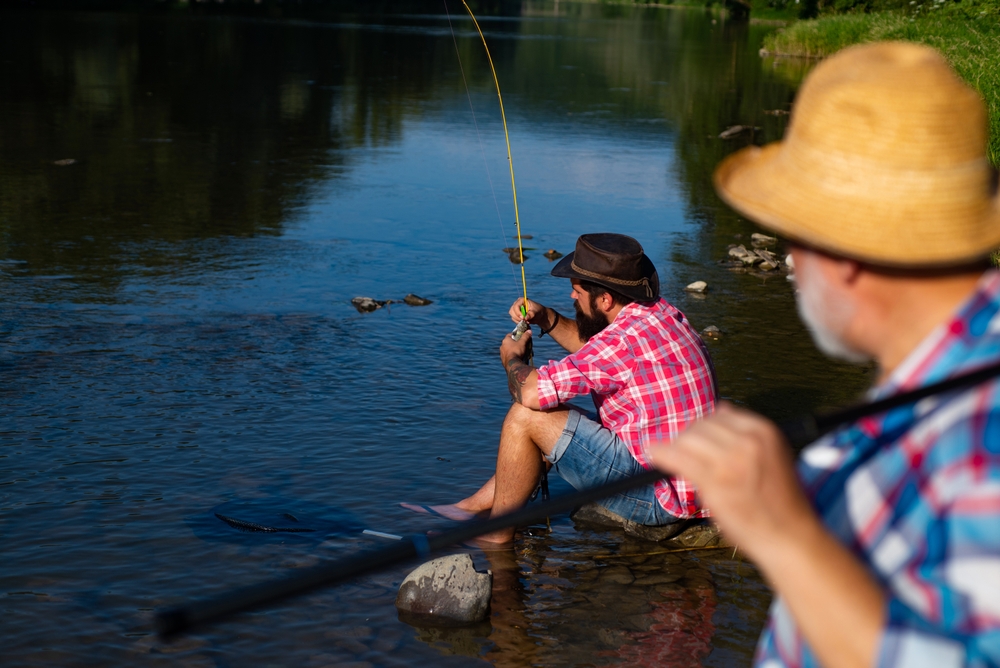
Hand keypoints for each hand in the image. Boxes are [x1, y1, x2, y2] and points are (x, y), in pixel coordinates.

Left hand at [499, 328, 531, 365]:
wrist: (512, 364)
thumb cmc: (516, 351)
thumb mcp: (522, 343)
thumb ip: (525, 336)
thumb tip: (529, 331)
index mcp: (505, 340)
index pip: (510, 335)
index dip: (516, 335)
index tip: (520, 337)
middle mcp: (502, 346)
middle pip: (509, 343)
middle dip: (515, 344)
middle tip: (522, 345)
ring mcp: (502, 354)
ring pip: (508, 350)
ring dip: (513, 350)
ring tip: (520, 353)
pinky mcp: (503, 360)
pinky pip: (508, 356)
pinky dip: (512, 356)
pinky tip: (517, 358)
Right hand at [509, 298, 546, 324]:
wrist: (539, 315)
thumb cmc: (538, 311)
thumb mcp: (536, 312)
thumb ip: (531, 314)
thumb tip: (525, 318)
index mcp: (521, 300)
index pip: (516, 306)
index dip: (518, 312)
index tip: (523, 318)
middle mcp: (517, 304)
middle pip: (512, 311)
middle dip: (517, 317)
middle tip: (525, 321)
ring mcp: (516, 310)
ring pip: (513, 316)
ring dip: (518, 321)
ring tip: (527, 322)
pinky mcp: (516, 316)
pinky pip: (515, 320)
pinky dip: (519, 323)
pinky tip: (525, 323)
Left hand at [648, 403, 816, 557]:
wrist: (790, 537)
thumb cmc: (779, 501)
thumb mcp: (772, 455)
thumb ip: (745, 434)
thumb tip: (720, 408)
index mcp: (764, 431)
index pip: (720, 414)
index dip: (704, 428)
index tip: (696, 440)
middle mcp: (748, 440)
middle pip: (701, 425)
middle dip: (689, 438)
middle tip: (685, 455)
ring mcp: (730, 460)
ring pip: (687, 439)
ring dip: (676, 447)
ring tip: (672, 458)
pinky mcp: (714, 481)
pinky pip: (677, 457)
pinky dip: (660, 453)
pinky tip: (652, 453)